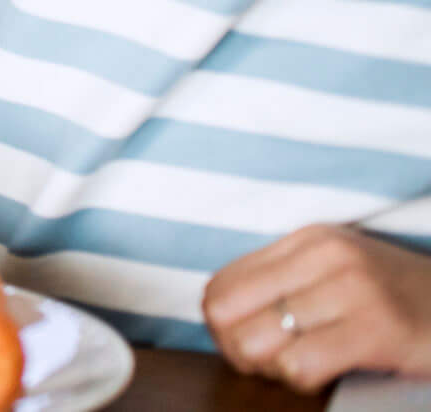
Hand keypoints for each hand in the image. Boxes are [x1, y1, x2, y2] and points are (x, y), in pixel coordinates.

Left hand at [206, 226, 430, 390]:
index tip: (244, 344)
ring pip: (257, 340)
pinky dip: (301, 379)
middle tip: (267, 363)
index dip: (221, 326)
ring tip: (299, 367)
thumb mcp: (338, 273)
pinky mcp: (376, 330)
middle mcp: (324, 256)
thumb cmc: (398, 299)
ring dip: (270, 367)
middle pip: (226, 311)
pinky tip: (324, 374)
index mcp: (307, 240)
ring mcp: (352, 290)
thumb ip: (284, 282)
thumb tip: (222, 315)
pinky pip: (300, 363)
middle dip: (236, 348)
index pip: (220, 283)